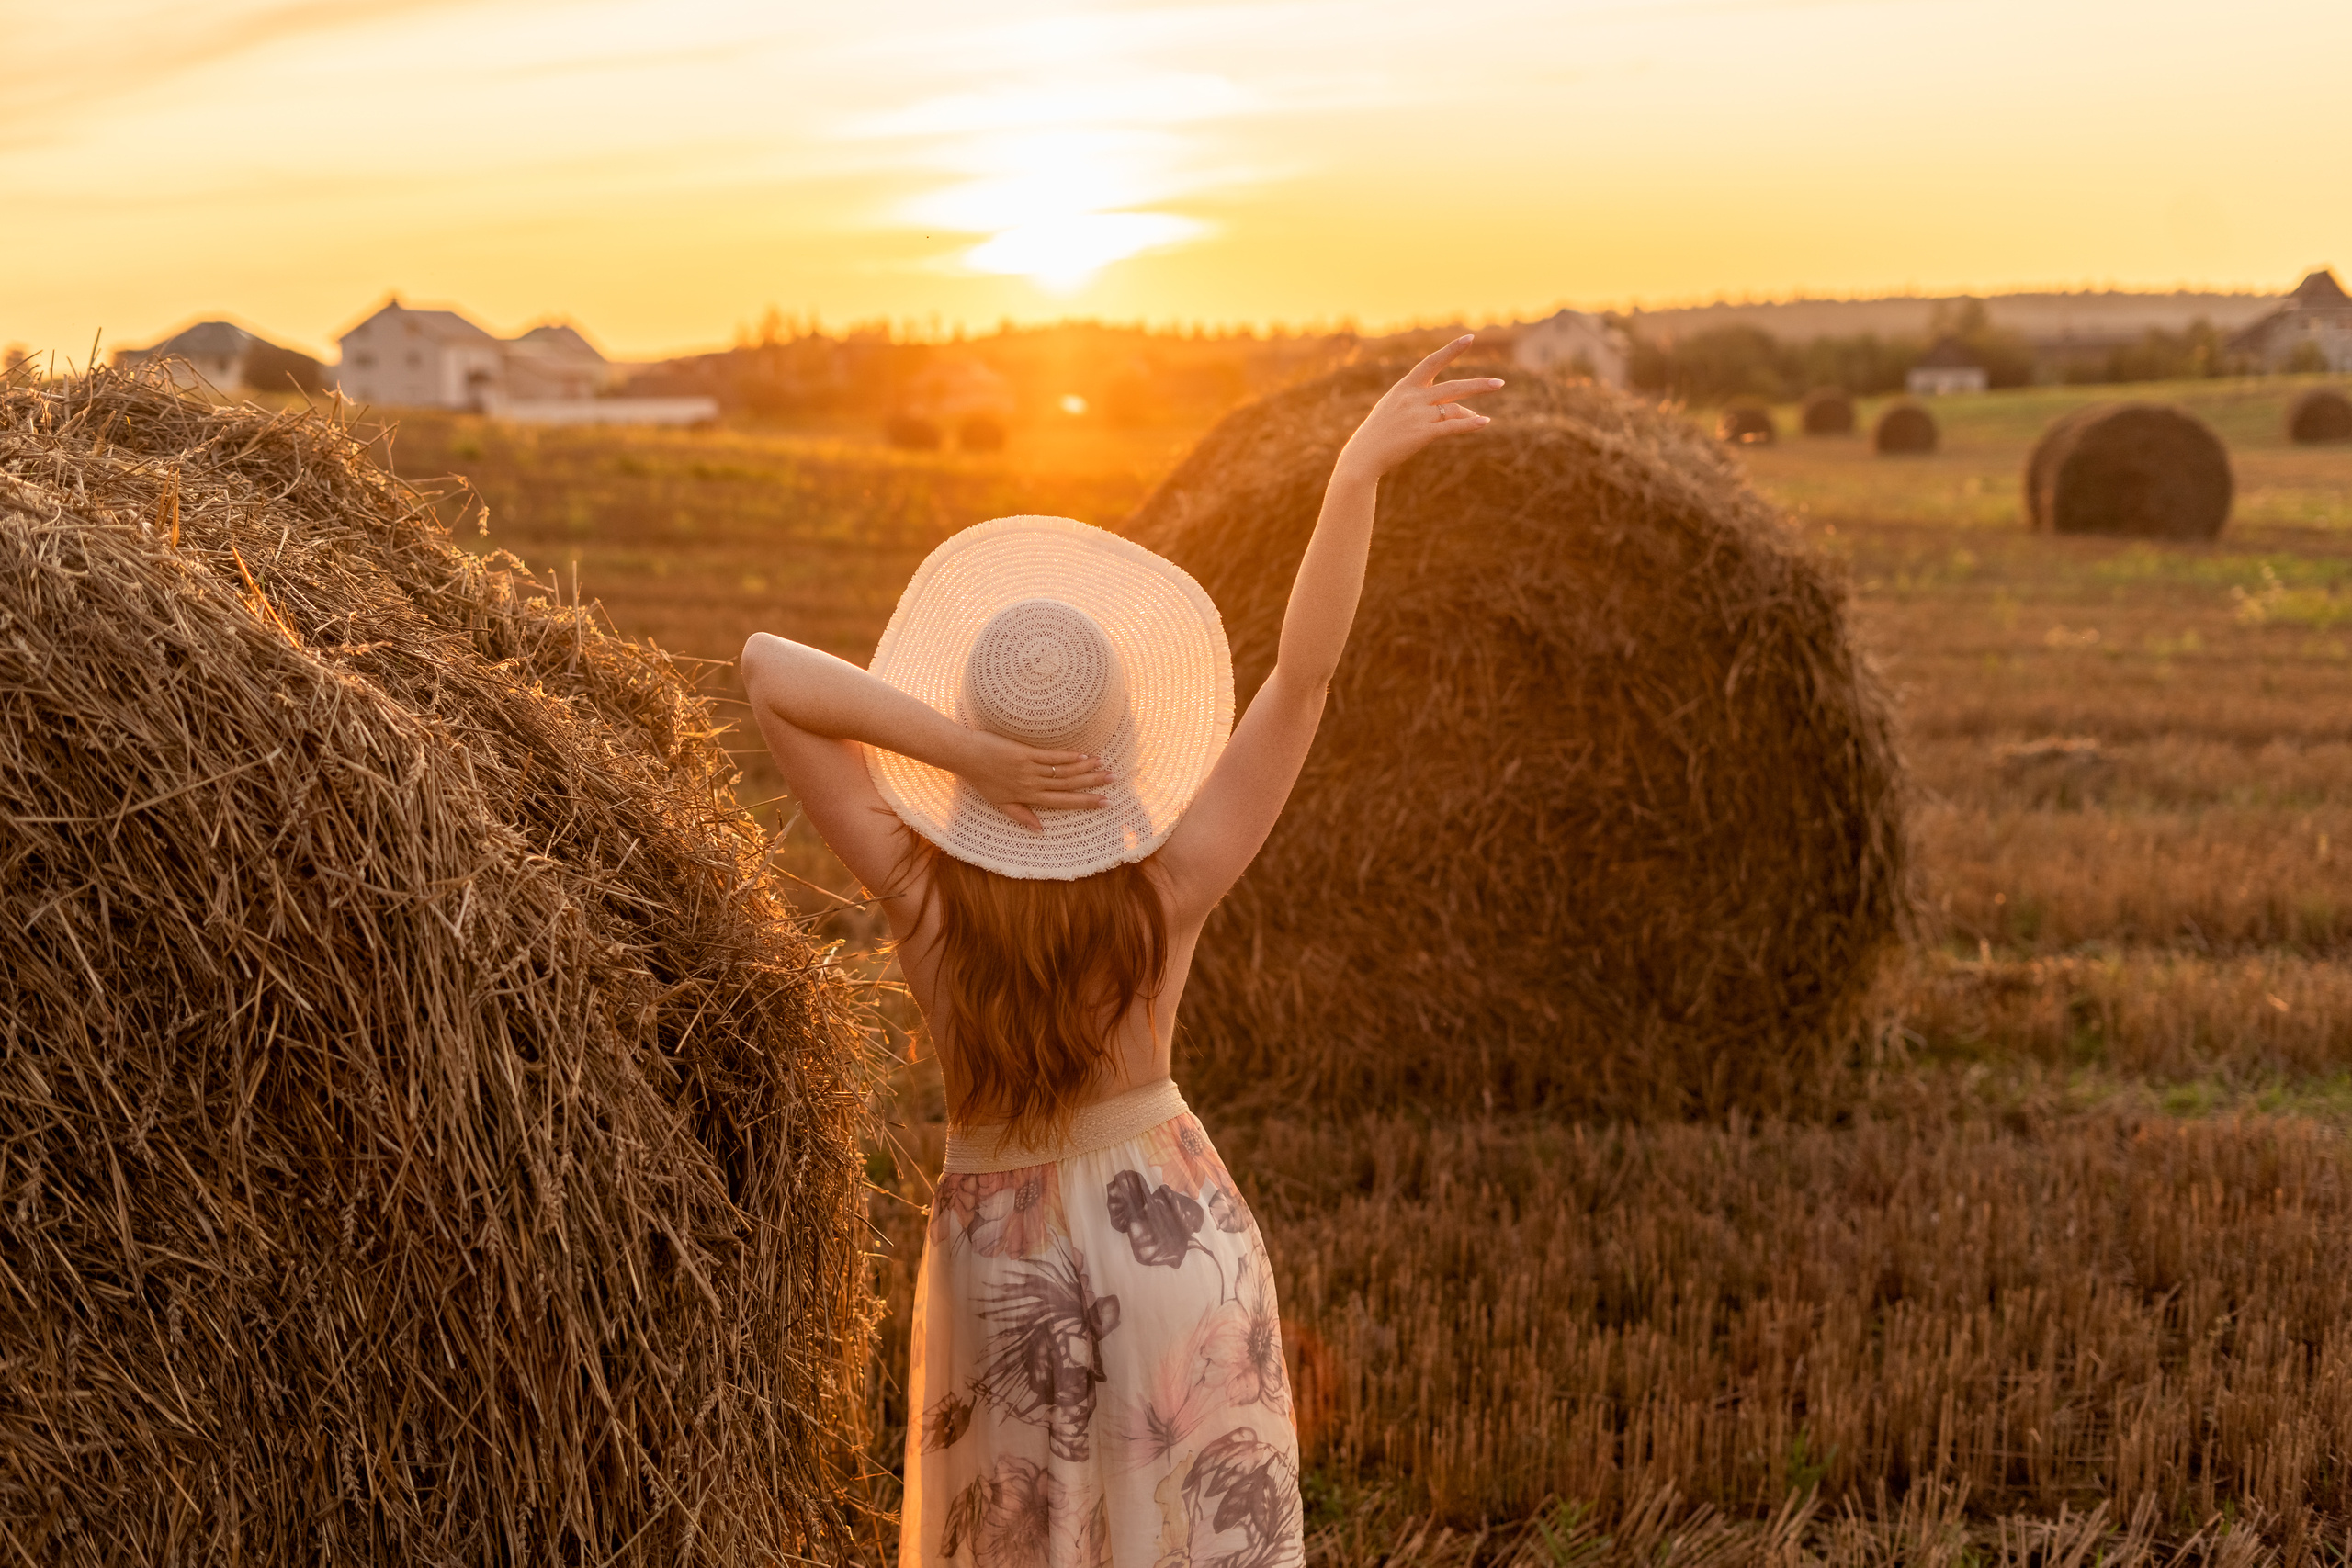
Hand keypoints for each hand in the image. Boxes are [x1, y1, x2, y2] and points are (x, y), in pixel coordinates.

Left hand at [954, 732, 1112, 830]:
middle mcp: (1032, 785)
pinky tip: (1083, 755)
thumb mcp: (1000, 803)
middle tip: (1113, 780)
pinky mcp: (1024, 753)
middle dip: (1092, 784)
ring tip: (1104, 766)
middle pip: (1068, 785)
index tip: (1104, 802)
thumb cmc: (981, 779)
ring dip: (1085, 769)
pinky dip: (1068, 756)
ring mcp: (1029, 768)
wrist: (965, 756)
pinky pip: (1050, 756)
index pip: (1062, 802)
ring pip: (1062, 771)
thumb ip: (1022, 816)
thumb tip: (1040, 830)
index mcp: (1028, 797)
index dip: (1084, 802)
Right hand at [1333, 335, 1501, 482]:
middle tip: (1500, 383)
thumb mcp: (1395, 410)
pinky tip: (1484, 422)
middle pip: (1452, 387)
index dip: (1451, 350)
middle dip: (1478, 385)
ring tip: (1484, 417)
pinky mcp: (1422, 434)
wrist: (1363, 456)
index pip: (1431, 362)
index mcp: (1404, 387)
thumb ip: (1424, 404)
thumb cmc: (1379, 434)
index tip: (1470, 338)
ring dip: (1472, 411)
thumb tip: (1460, 410)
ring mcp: (1418, 416)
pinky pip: (1451, 427)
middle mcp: (1412, 398)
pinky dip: (1469, 424)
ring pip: (1454, 409)